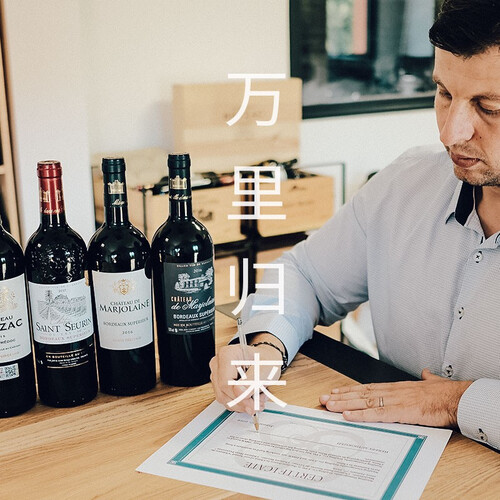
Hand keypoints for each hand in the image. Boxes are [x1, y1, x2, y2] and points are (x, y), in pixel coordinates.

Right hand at [210, 334, 282, 415]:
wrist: (267, 359)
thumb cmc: (266, 359)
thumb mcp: (265, 369)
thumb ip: (252, 381)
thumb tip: (239, 393)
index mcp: (227, 354)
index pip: (225, 382)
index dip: (239, 396)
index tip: (253, 402)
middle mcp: (219, 363)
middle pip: (223, 391)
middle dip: (242, 402)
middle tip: (258, 404)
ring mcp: (218, 374)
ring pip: (224, 398)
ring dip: (242, 404)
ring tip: (257, 399)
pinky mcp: (220, 384)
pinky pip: (226, 399)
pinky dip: (240, 403)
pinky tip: (251, 398)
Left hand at [319, 369, 472, 427]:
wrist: (456, 398)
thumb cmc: (445, 393)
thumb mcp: (432, 384)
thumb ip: (426, 379)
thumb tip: (425, 373)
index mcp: (396, 388)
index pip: (367, 388)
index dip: (349, 390)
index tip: (335, 391)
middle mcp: (391, 392)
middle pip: (360, 393)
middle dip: (340, 396)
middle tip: (322, 399)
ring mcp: (394, 400)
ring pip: (363, 402)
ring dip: (344, 404)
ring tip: (328, 405)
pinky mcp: (401, 412)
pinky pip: (376, 414)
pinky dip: (360, 415)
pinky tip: (347, 416)